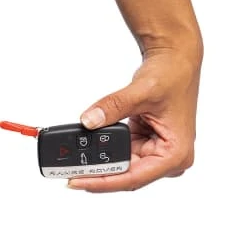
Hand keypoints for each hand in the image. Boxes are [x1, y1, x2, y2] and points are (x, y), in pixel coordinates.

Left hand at [68, 45, 201, 192]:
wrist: (176, 60)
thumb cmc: (173, 74)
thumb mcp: (143, 91)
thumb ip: (114, 107)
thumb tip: (89, 121)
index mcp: (176, 154)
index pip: (134, 177)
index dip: (103, 182)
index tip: (77, 182)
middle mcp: (170, 160)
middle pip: (126, 176)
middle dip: (97, 174)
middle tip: (66, 172)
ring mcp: (158, 154)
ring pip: (122, 168)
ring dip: (99, 164)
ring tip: (72, 161)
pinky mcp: (147, 146)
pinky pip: (122, 155)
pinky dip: (105, 152)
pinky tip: (86, 150)